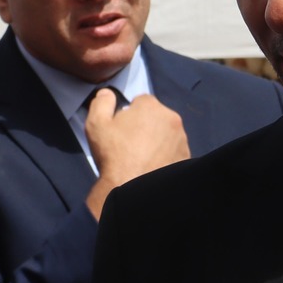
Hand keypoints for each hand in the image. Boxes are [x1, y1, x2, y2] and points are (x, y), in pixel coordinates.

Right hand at [84, 91, 188, 217]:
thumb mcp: (96, 125)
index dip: (129, 114)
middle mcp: (171, 118)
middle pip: (156, 117)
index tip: (123, 129)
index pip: (140, 101)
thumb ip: (101, 102)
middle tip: (131, 144)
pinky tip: (152, 166)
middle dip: (145, 126)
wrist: (133, 188)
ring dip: (157, 141)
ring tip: (142, 157)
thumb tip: (106, 93)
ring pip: (167, 134)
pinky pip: (174, 151)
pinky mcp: (186, 157)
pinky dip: (166, 156)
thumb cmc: (114, 156)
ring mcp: (181, 139)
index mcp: (150, 106)